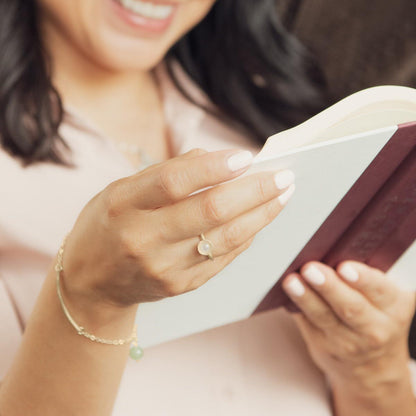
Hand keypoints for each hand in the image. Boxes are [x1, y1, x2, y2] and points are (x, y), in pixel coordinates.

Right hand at [62, 149, 294, 315]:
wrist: (92, 279)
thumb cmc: (109, 224)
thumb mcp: (121, 189)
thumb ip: (168, 172)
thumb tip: (219, 159)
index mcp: (123, 205)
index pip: (174, 182)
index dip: (214, 168)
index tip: (247, 156)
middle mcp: (143, 238)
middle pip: (210, 211)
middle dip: (254, 191)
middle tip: (284, 176)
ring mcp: (163, 267)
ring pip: (226, 238)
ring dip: (261, 215)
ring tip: (283, 195)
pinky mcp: (180, 286)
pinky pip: (224, 258)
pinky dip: (247, 235)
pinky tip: (261, 219)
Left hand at [282, 261, 415, 394]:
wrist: (373, 367)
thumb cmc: (377, 317)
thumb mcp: (385, 299)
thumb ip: (368, 278)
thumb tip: (334, 247)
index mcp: (394, 307)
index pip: (379, 290)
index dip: (362, 279)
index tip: (345, 267)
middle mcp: (374, 328)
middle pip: (349, 306)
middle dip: (328, 286)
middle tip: (311, 269)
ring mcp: (347, 342)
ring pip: (324, 317)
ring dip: (305, 297)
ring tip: (292, 281)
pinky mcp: (322, 346)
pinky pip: (306, 322)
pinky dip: (294, 306)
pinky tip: (284, 294)